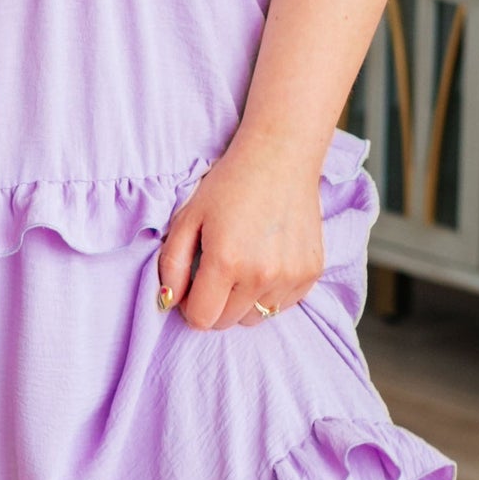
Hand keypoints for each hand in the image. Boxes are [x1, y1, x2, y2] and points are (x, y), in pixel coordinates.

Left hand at [156, 128, 325, 331]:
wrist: (280, 157)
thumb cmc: (228, 185)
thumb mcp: (187, 218)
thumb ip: (171, 265)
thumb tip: (168, 303)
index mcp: (226, 262)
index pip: (201, 319)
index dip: (190, 306)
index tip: (192, 285)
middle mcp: (261, 275)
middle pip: (227, 322)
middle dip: (215, 304)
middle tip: (216, 271)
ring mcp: (290, 276)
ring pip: (256, 318)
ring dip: (243, 302)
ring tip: (243, 265)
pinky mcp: (311, 273)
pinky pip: (282, 305)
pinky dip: (270, 293)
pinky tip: (266, 261)